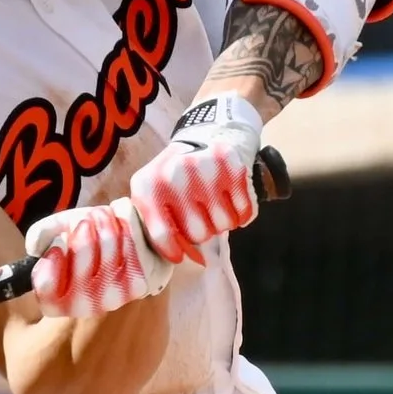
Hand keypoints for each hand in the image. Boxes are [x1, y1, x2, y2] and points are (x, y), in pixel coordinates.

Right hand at [25, 198, 172, 318]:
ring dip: (105, 220)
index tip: (58, 245)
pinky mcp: (137, 286)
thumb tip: (35, 247)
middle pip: (81, 252)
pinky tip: (123, 226)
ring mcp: (111, 298)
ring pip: (107, 242)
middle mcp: (82, 307)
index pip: (47, 291)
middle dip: (83, 225)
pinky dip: (125, 223)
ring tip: (105, 218)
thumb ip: (41, 233)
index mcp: (57, 301)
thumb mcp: (60, 231)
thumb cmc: (91, 240)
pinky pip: (130, 240)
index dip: (51, 264)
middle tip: (87, 220)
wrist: (133, 250)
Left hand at [129, 94, 260, 260]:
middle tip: (201, 218)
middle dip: (202, 232)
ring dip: (222, 222)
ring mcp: (204, 169)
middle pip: (198, 233)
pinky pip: (244, 211)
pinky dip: (242, 214)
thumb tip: (185, 259)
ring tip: (215, 207)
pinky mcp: (232, 165)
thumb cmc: (174, 178)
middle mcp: (174, 176)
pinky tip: (232, 201)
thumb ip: (161, 228)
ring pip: (223, 224)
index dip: (175, 252)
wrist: (203, 134)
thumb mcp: (154, 196)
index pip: (163, 236)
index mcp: (148, 186)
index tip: (181, 255)